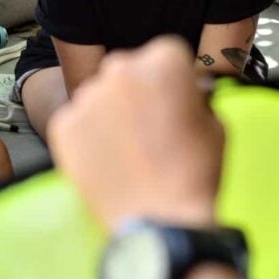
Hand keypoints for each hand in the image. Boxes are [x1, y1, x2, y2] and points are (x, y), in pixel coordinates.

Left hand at [49, 36, 223, 229]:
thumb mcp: (216, 124)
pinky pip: (77, 123)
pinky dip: (89, 137)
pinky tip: (108, 161)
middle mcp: (119, 70)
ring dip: (111, 114)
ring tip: (128, 150)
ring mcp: (87, 97)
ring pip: (99, 96)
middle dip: (137, 93)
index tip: (174, 100)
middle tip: (149, 128)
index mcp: (163, 61)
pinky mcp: (62, 126)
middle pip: (128, 72)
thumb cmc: (194, 174)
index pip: (166, 56)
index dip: (172, 81)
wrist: (160, 222)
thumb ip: (195, 98)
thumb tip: (184, 96)